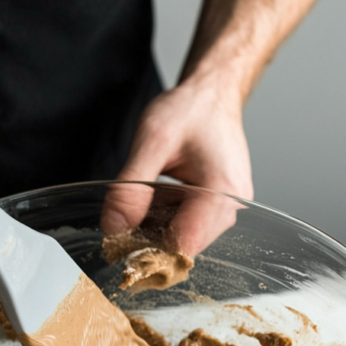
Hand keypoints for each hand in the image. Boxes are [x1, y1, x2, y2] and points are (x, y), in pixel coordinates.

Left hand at [101, 69, 252, 255]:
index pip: (184, 245)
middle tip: (121, 216)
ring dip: (155, 227)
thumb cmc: (191, 109)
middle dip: (149, 239)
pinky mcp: (217, 207)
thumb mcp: (152, 140)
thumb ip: (131, 186)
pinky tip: (154, 196)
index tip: (119, 246)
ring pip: (183, 238)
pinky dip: (165, 217)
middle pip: (183, 246)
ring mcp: (226, 209)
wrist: (212, 94)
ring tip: (141, 198)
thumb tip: (115, 226)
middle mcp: (230, 207)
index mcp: (221, 192)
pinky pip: (187, 225)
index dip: (149, 252)